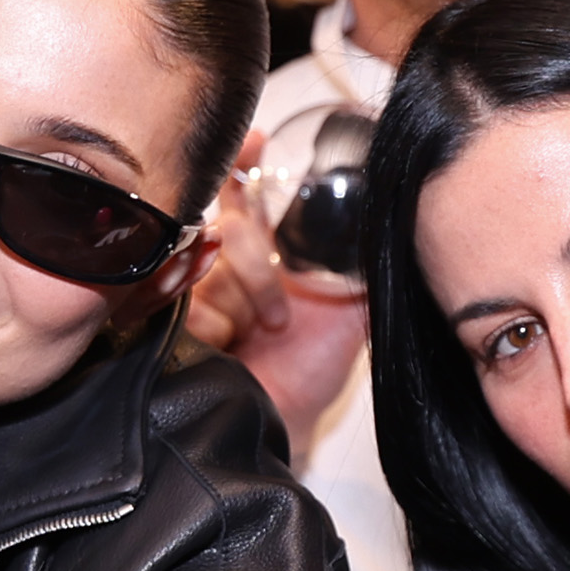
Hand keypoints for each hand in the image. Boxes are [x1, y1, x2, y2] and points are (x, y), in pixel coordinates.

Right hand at [192, 134, 369, 438]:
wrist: (284, 426)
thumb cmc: (310, 372)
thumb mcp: (350, 312)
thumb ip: (361, 269)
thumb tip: (397, 224)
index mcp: (266, 251)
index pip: (245, 188)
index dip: (246, 161)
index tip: (256, 144)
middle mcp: (227, 263)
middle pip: (227, 223)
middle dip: (255, 258)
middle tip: (280, 311)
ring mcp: (197, 289)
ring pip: (205, 261)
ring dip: (241, 299)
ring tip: (262, 336)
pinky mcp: (171, 321)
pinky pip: (185, 301)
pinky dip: (215, 325)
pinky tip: (228, 348)